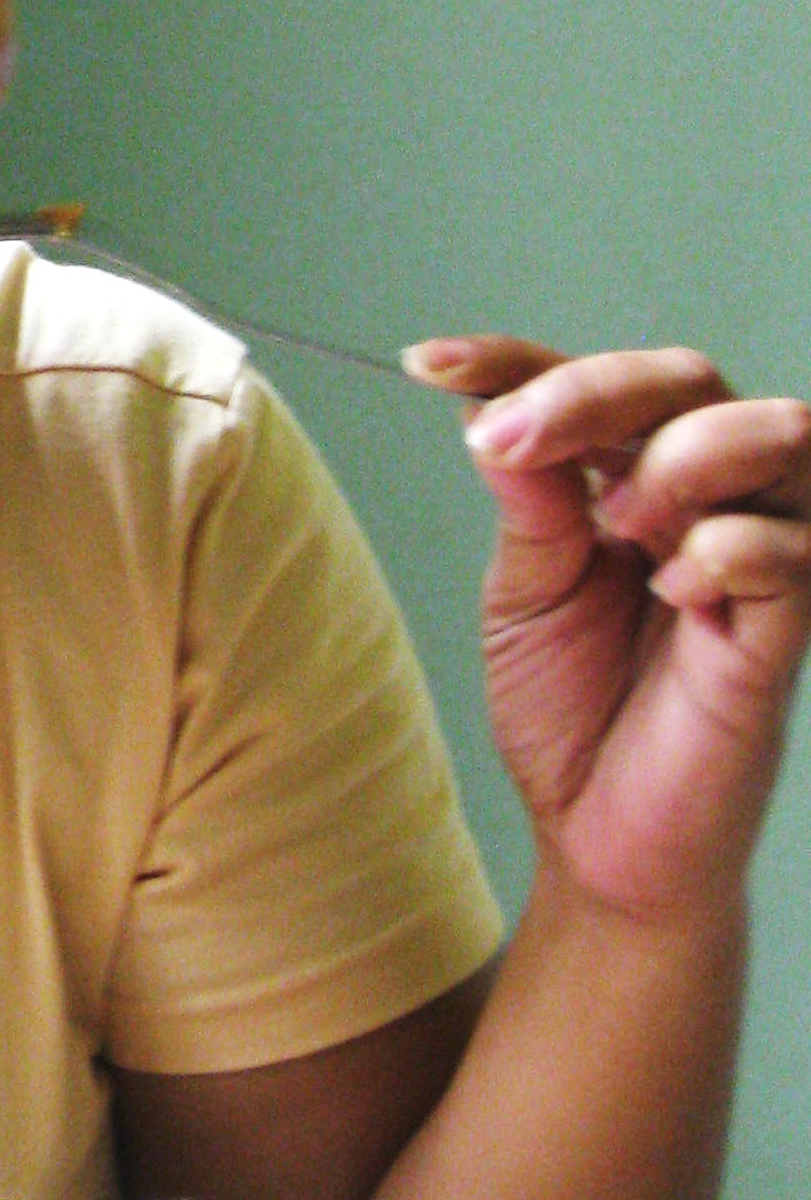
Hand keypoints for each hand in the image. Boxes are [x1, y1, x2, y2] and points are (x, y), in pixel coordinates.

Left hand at [406, 336, 810, 920]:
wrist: (597, 839)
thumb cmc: (570, 710)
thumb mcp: (525, 593)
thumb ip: (528, 502)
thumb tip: (493, 410)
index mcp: (634, 476)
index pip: (594, 381)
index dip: (514, 360)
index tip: (425, 363)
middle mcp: (709, 497)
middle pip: (690, 378)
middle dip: (594, 391)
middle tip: (510, 440)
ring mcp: (760, 555)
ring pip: (780, 431)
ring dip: (684, 454)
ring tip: (617, 518)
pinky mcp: (788, 629)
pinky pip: (795, 550)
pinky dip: (729, 548)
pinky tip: (674, 589)